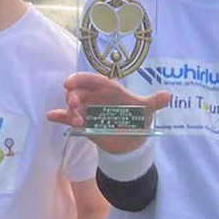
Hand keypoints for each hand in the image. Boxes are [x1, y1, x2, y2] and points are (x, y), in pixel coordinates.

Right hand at [46, 72, 170, 153]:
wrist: (132, 140)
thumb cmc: (138, 117)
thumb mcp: (147, 110)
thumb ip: (154, 102)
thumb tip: (167, 96)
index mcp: (109, 88)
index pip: (93, 80)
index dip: (80, 79)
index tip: (69, 82)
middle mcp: (95, 96)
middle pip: (78, 91)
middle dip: (73, 95)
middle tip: (74, 104)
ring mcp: (87, 108)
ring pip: (73, 105)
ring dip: (70, 110)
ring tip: (78, 121)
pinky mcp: (83, 121)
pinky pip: (68, 117)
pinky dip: (60, 116)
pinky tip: (51, 116)